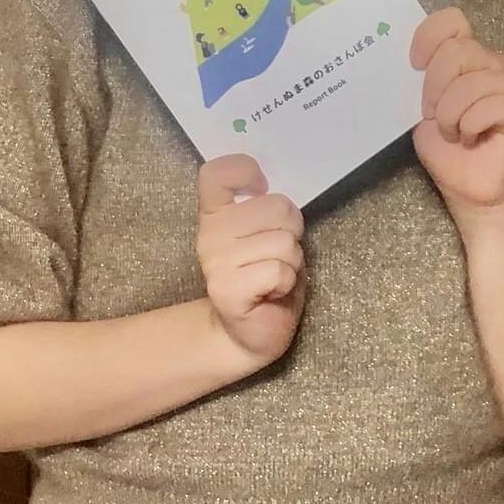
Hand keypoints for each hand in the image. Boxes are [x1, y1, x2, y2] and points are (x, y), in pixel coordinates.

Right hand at [195, 155, 305, 366]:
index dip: (245, 170)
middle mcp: (210, 234)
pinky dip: (286, 281)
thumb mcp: (268, 233)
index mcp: (216, 213)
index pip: (217, 173)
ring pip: (284, 241)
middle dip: (293, 229)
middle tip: (279, 252)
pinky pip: (279, 270)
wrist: (248, 333)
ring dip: (292, 260)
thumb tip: (276, 190)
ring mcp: (215, 262)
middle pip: (277, 205)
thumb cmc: (266, 275)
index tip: (260, 188)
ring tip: (276, 274)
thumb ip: (268, 208)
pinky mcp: (226, 290)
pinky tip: (272, 292)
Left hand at [410, 7, 503, 220]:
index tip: (414, 67)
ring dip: (450, 115)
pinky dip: (470, 126)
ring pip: (471, 83)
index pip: (452, 20)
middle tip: (432, 116)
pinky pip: (490, 106)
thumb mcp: (419, 106)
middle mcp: (491, 62)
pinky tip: (472, 138)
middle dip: (434, 89)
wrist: (465, 185)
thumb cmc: (443, 145)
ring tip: (452, 132)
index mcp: (465, 54)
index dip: (428, 38)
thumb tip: (401, 59)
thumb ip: (419, 78)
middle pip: (457, 52)